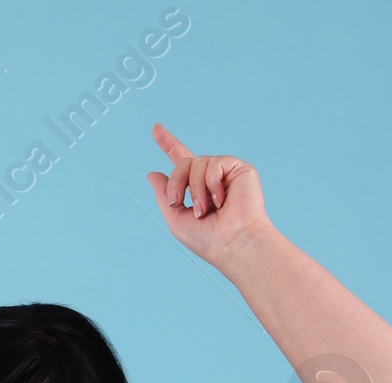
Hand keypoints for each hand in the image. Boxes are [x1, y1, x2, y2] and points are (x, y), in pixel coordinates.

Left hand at [146, 123, 268, 262]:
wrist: (234, 244)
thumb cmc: (209, 240)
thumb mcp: (177, 220)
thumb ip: (164, 196)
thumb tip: (151, 174)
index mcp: (197, 190)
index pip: (181, 161)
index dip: (168, 144)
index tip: (155, 128)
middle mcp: (211, 179)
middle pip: (183, 162)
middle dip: (176, 182)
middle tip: (177, 203)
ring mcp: (225, 173)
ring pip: (196, 162)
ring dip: (194, 188)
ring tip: (204, 210)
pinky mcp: (239, 169)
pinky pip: (214, 163)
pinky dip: (211, 183)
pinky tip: (220, 200)